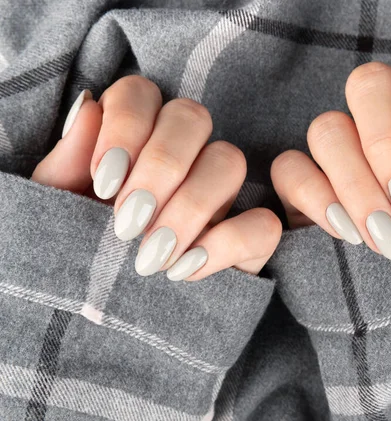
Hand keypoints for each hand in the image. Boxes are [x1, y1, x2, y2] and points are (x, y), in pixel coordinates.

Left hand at [32, 76, 280, 279]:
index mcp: (136, 138)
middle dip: (160, 165)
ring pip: (230, 160)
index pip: (142, 94)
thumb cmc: (81, 255)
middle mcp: (184, 156)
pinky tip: (185, 270)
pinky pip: (263, 222)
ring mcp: (221, 193)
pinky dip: (226, 243)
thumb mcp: (60, 212)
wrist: (107, 317)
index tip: (104, 183)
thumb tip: (89, 107)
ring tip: (152, 255)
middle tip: (128, 222)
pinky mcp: (250, 236)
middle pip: (192, 116)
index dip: (126, 127)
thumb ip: (67, 163)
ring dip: (190, 206)